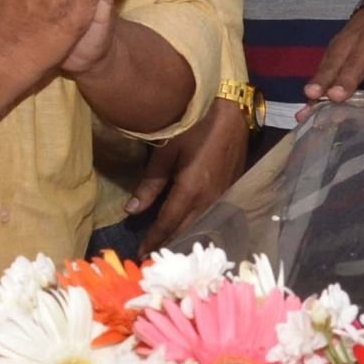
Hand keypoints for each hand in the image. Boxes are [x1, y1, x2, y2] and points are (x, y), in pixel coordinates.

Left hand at [131, 96, 254, 244]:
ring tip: (169, 246)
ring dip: (186, 236)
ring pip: (203, 224)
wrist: (229, 108)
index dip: (154, 239)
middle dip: (170, 243)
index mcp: (191, 190)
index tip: (141, 254)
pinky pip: (214, 213)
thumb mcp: (165, 151)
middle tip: (154, 256)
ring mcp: (225, 194)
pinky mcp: (233, 188)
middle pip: (188, 229)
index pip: (169, 223)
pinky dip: (200, 223)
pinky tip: (191, 226)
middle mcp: (210, 199)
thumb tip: (131, 210)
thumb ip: (150, 183)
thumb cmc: (192, 124)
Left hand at [307, 0, 363, 102]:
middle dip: (347, 80)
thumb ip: (325, 84)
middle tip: (338, 96)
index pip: (331, 65)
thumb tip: (302, 116)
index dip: (322, 80)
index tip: (312, 94)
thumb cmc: (361, 39)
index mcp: (344, 46)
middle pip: (355, 64)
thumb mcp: (341, 54)